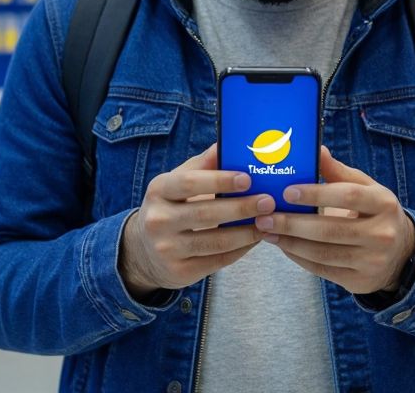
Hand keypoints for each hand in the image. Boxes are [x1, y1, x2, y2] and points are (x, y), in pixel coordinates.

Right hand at [119, 144, 273, 298]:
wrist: (145, 250)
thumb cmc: (172, 205)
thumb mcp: (179, 181)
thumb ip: (204, 164)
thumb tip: (228, 142)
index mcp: (159, 190)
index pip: (190, 183)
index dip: (219, 180)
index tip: (248, 178)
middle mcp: (158, 220)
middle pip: (206, 213)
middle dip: (242, 207)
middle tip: (269, 201)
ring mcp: (166, 249)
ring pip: (216, 242)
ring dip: (247, 232)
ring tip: (269, 221)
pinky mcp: (179, 272)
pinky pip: (218, 261)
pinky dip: (241, 250)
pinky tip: (255, 239)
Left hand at [256, 146, 414, 294]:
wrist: (400, 253)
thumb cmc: (374, 213)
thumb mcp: (366, 188)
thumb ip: (339, 172)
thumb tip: (317, 149)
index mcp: (384, 203)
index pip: (348, 196)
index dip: (316, 194)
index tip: (287, 192)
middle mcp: (381, 234)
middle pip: (331, 229)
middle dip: (292, 223)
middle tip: (265, 217)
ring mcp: (372, 261)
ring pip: (323, 253)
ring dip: (290, 242)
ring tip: (267, 232)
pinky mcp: (360, 281)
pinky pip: (322, 270)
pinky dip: (299, 258)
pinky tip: (284, 247)